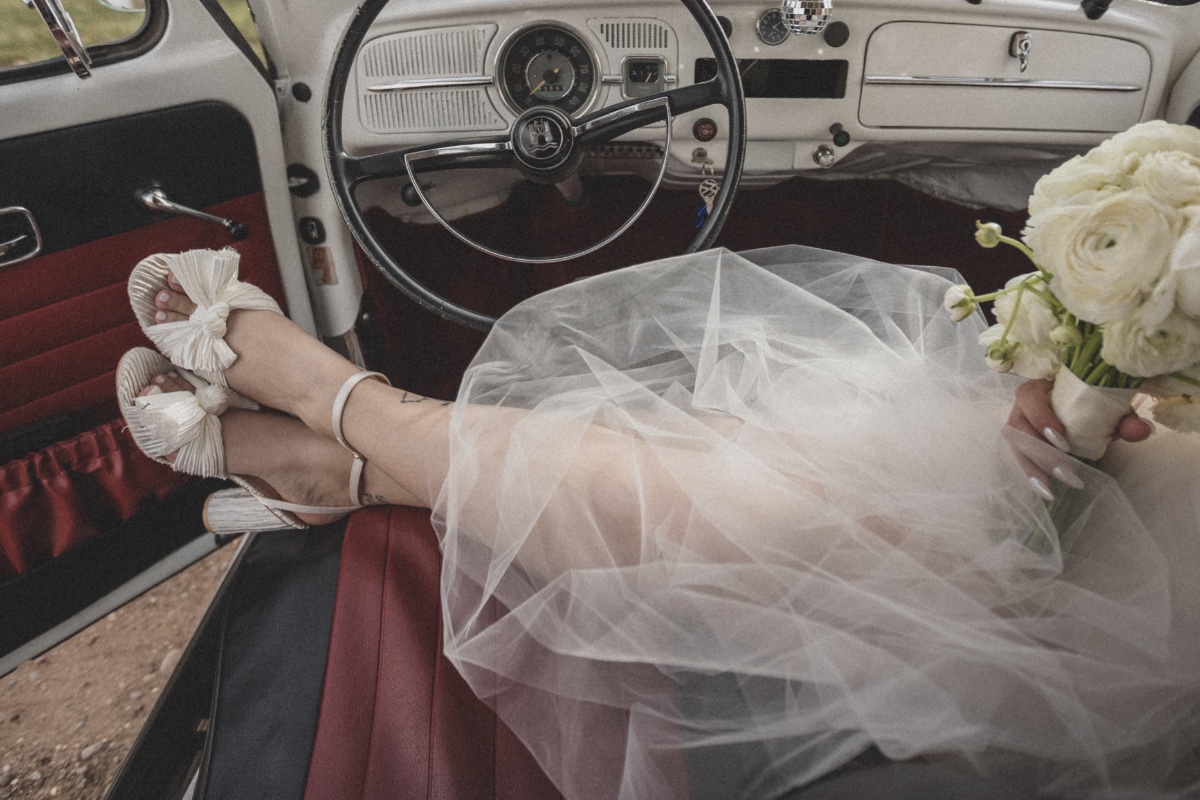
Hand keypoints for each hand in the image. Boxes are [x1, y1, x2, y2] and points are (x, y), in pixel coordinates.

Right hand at [1006, 379, 1153, 493]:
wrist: (1086, 408)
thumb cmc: (1093, 403)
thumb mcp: (1110, 408)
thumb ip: (1125, 418)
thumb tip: (1142, 431)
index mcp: (1041, 387)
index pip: (1028, 397)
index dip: (1040, 418)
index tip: (1062, 440)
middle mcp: (1022, 405)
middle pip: (1016, 426)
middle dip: (1039, 452)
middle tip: (1065, 471)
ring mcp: (1018, 424)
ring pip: (1014, 445)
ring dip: (1031, 467)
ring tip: (1049, 488)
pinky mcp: (1020, 443)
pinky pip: (1018, 457)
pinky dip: (1030, 474)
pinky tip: (1044, 490)